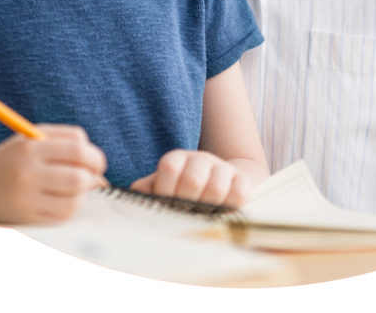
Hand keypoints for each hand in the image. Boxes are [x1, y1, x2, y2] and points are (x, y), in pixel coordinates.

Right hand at [0, 125, 106, 223]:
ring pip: (74, 200)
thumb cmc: (12, 158)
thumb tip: (97, 161)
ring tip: (76, 188)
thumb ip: (66, 140)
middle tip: (94, 176)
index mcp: (31, 147)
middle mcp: (28, 172)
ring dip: (83, 194)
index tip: (97, 161)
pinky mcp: (25, 217)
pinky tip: (64, 199)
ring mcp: (26, 198)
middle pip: (79, 177)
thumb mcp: (32, 138)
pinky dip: (70, 207)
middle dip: (94, 177)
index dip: (95, 156)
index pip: (77, 148)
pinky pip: (61, 215)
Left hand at [129, 150, 252, 206]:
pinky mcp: (241, 179)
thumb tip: (133, 197)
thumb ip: (147, 191)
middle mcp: (200, 159)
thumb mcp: (161, 189)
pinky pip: (239, 193)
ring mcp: (222, 167)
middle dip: (186, 203)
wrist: (216, 185)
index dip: (165, 190)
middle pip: (193, 179)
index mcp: (176, 159)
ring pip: (216, 188)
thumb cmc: (181, 193)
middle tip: (184, 216)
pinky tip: (222, 212)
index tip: (165, 206)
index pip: (169, 167)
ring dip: (208, 208)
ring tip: (202, 216)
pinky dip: (231, 206)